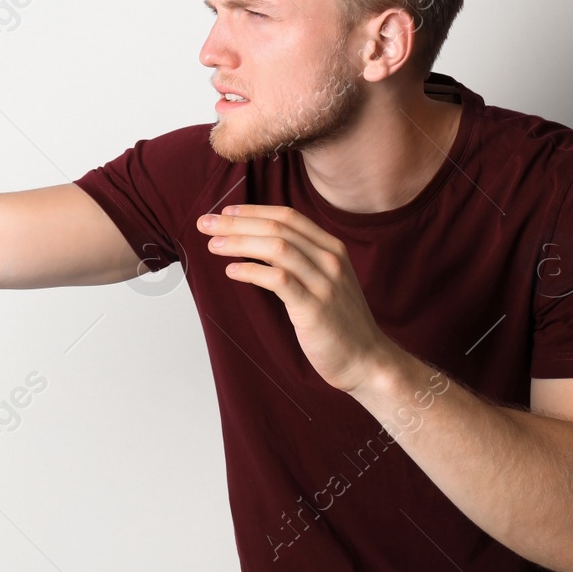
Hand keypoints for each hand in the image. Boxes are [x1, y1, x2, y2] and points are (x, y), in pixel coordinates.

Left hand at [197, 204, 395, 393]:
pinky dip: (251, 271)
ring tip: (213, 245)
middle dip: (236, 223)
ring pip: (276, 247)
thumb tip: (255, 242)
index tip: (225, 212)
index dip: (253, 211)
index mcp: (331, 248)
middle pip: (277, 228)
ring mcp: (324, 283)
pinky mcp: (314, 308)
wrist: (366, 360)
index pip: (287, 216)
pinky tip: (232, 271)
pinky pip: (278, 280)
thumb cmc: (337, 321)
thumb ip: (297, 259)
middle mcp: (329, 260)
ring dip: (238, 243)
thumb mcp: (323, 280)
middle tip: (206, 224)